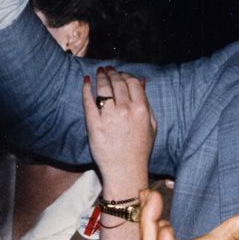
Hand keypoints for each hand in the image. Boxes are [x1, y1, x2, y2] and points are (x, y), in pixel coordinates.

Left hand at [82, 67, 154, 195]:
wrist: (125, 170)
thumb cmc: (140, 149)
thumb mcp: (151, 125)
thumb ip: (147, 102)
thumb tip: (141, 82)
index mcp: (141, 109)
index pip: (132, 83)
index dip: (126, 75)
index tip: (121, 74)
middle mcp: (125, 110)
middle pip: (117, 83)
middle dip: (112, 73)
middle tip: (108, 69)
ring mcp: (108, 117)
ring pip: (103, 89)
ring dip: (101, 77)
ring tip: (99, 72)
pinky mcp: (94, 124)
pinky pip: (88, 102)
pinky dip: (87, 89)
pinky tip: (86, 82)